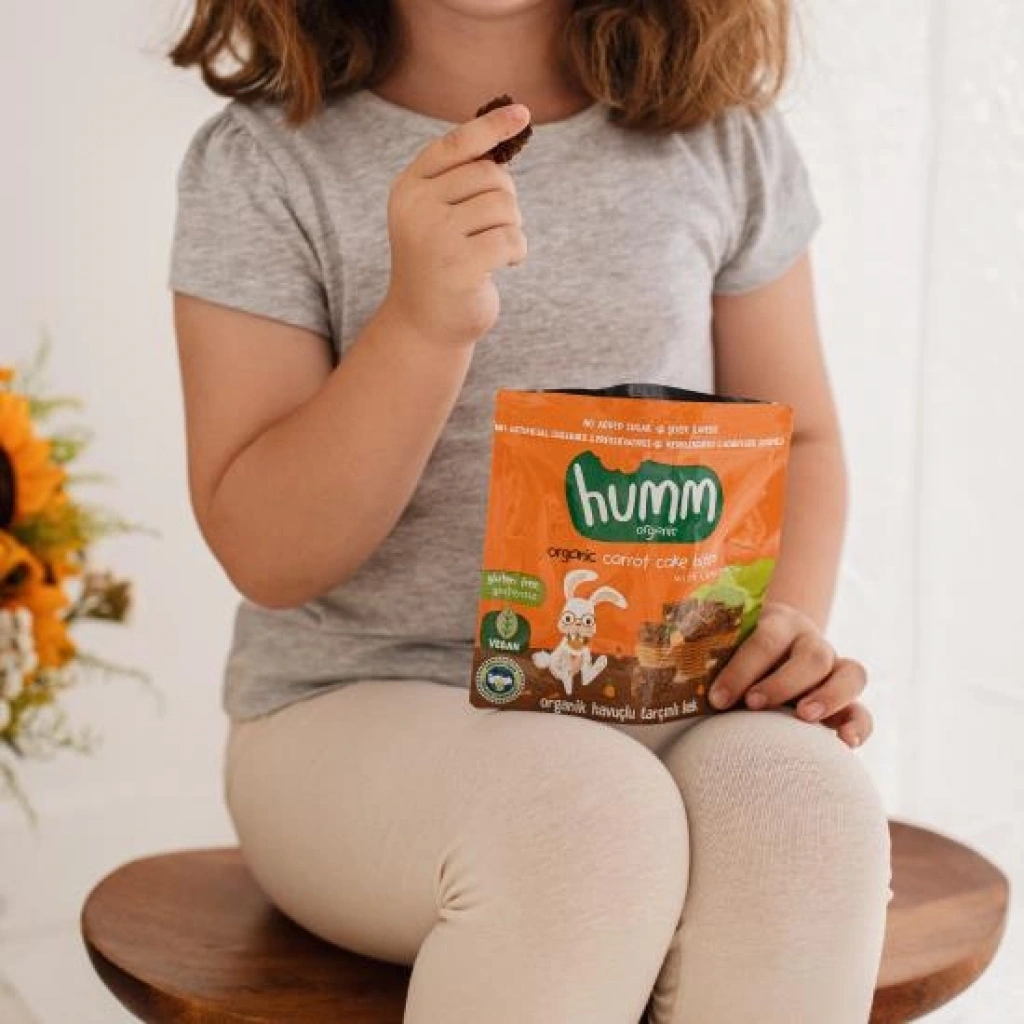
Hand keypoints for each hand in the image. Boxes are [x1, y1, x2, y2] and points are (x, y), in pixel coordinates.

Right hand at [382, 101, 530, 347]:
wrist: (423, 324)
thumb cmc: (441, 262)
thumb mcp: (441, 214)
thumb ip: (463, 177)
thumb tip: (507, 128)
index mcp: (409, 187)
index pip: (455, 146)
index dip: (490, 127)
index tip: (523, 113)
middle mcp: (417, 208)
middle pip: (490, 175)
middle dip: (506, 199)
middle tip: (495, 226)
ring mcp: (435, 237)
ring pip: (504, 206)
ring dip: (512, 227)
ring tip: (495, 248)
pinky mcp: (459, 266)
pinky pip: (511, 239)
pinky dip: (517, 251)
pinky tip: (502, 265)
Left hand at [708, 601, 872, 748]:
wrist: (764, 654)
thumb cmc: (729, 655)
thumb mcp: (718, 648)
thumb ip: (698, 654)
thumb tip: (654, 667)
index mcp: (777, 622)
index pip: (765, 639)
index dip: (743, 668)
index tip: (716, 698)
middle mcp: (810, 641)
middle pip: (812, 654)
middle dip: (783, 681)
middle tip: (753, 705)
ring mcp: (834, 668)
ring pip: (850, 673)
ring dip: (828, 696)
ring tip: (803, 718)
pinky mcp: (847, 699)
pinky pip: (863, 710)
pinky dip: (859, 725)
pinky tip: (845, 744)